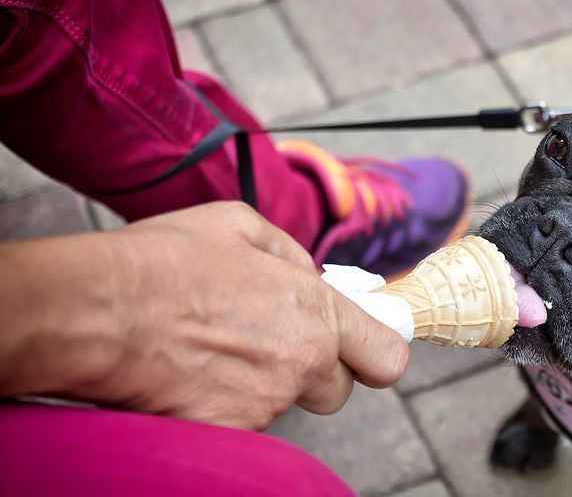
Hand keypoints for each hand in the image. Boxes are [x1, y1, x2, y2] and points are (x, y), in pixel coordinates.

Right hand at [0, 202, 408, 429]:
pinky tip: (187, 380)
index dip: (376, 356)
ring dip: (259, 388)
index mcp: (315, 311)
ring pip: (281, 407)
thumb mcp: (238, 225)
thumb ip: (290, 254)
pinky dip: (219, 410)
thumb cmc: (163, 261)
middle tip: (266, 349)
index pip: (385, 356)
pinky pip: (240, 428)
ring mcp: (266, 403)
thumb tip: (308, 274)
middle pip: (336, 391)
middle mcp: (302, 362)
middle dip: (311, 374)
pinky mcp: (230, 434)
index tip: (368, 355)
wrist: (99, 309)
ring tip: (207, 353)